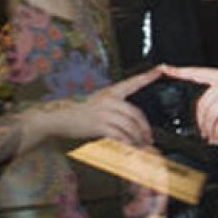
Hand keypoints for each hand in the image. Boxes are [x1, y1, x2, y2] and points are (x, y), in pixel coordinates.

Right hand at [29, 71, 157, 146]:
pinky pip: (120, 135)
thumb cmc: (76, 115)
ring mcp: (103, 112)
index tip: (160, 69)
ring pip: (130, 126)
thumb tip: (129, 123)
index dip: (147, 76)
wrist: (57, 119)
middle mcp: (108, 100)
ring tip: (139, 147)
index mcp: (109, 93)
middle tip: (148, 138)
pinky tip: (128, 148)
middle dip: (144, 128)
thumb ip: (113, 112)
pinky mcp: (98, 125)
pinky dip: (127, 143)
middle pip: (135, 113)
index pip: (132, 82)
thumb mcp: (96, 107)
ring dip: (137, 139)